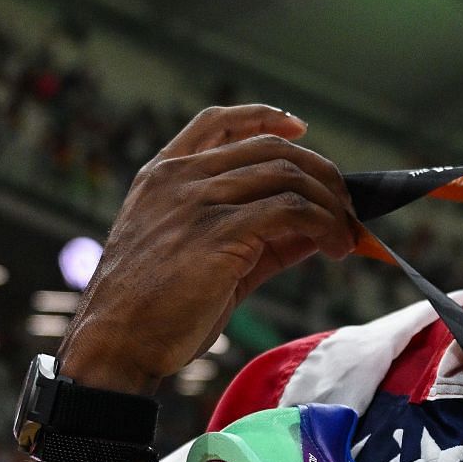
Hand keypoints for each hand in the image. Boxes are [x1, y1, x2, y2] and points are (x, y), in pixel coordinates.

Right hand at [58, 105, 358, 392]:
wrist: (116, 344)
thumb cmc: (154, 310)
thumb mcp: (198, 255)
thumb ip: (252, 233)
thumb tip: (314, 226)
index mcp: (162, 175)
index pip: (216, 121)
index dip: (263, 117)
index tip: (299, 127)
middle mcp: (178, 179)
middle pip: (269, 148)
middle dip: (319, 173)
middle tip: (346, 205)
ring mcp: (197, 202)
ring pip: (287, 176)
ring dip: (330, 205)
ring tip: (345, 236)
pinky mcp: (219, 234)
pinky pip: (291, 211)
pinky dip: (324, 226)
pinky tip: (334, 249)